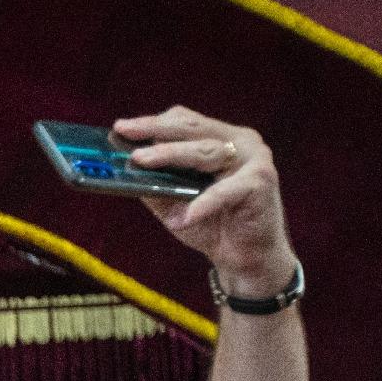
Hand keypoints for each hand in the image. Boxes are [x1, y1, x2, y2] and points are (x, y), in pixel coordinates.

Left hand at [112, 107, 296, 296]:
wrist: (245, 258)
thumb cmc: (211, 225)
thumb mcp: (174, 203)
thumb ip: (154, 184)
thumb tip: (123, 168)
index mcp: (220, 140)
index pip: (184, 122)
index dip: (152, 122)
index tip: (121, 128)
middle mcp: (238, 142)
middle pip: (193, 129)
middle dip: (156, 131)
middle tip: (125, 133)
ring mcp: (253, 159)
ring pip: (205, 152)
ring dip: (170, 155)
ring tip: (141, 161)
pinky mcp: (261, 182)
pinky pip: (225, 191)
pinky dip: (204, 203)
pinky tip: (185, 215)